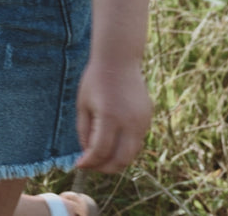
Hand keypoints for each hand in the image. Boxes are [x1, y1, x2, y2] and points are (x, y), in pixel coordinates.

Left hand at [74, 56, 150, 172]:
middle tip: (92, 166)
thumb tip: (88, 155)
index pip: (100, 151)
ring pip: (132, 153)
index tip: (79, 164)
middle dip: (104, 168)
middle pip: (121, 160)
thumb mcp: (83, 105)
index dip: (89, 163)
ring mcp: (142, 121)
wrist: (119, 60)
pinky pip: (137, 141)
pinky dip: (125, 147)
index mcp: (109, 117)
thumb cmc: (96, 80)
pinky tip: (113, 142)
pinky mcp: (148, 118)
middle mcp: (129, 122)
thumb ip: (84, 131)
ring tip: (101, 157)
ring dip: (116, 160)